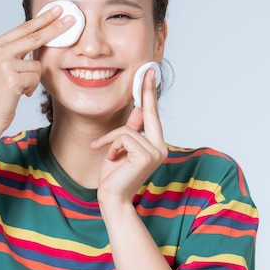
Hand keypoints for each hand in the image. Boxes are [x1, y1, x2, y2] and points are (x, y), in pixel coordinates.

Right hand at [0, 6, 74, 130]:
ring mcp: (4, 64)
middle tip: (72, 19)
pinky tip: (20, 94)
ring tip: (20, 88)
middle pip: (34, 37)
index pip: (24, 28)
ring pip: (38, 64)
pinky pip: (36, 78)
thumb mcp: (4, 67)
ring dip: (34, 78)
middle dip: (55, 28)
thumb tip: (41, 37)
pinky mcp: (12, 79)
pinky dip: (32, 88)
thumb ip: (17, 52)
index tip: (58, 9)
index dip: (43, 18)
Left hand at [91, 68, 167, 205]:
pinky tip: (110, 158)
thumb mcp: (120, 149)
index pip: (153, 116)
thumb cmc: (114, 177)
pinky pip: (123, 136)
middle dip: (146, 92)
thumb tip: (139, 111)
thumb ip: (131, 131)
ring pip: (127, 129)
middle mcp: (160, 147)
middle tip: (148, 70)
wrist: (112, 199)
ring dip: (111, 140)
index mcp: (156, 145)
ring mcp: (155, 152)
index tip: (150, 74)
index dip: (151, 95)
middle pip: (148, 114)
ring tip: (108, 155)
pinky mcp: (146, 155)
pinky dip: (110, 144)